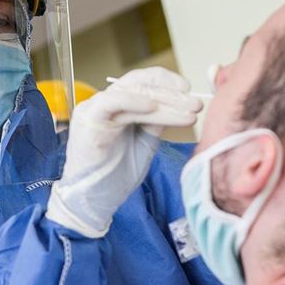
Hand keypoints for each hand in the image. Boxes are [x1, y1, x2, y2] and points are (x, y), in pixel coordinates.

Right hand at [46, 67, 202, 237]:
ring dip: (163, 101)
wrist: (92, 201)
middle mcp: (104, 103)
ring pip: (132, 93)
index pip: (143, 84)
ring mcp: (94, 109)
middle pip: (140, 85)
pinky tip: (153, 107)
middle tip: (196, 104)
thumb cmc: (114, 176)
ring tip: (188, 111)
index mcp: (117, 107)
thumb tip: (180, 105)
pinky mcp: (88, 119)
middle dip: (172, 94)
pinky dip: (133, 101)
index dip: (167, 83)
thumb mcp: (143, 143)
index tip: (190, 92)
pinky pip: (112, 102)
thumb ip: (155, 123)